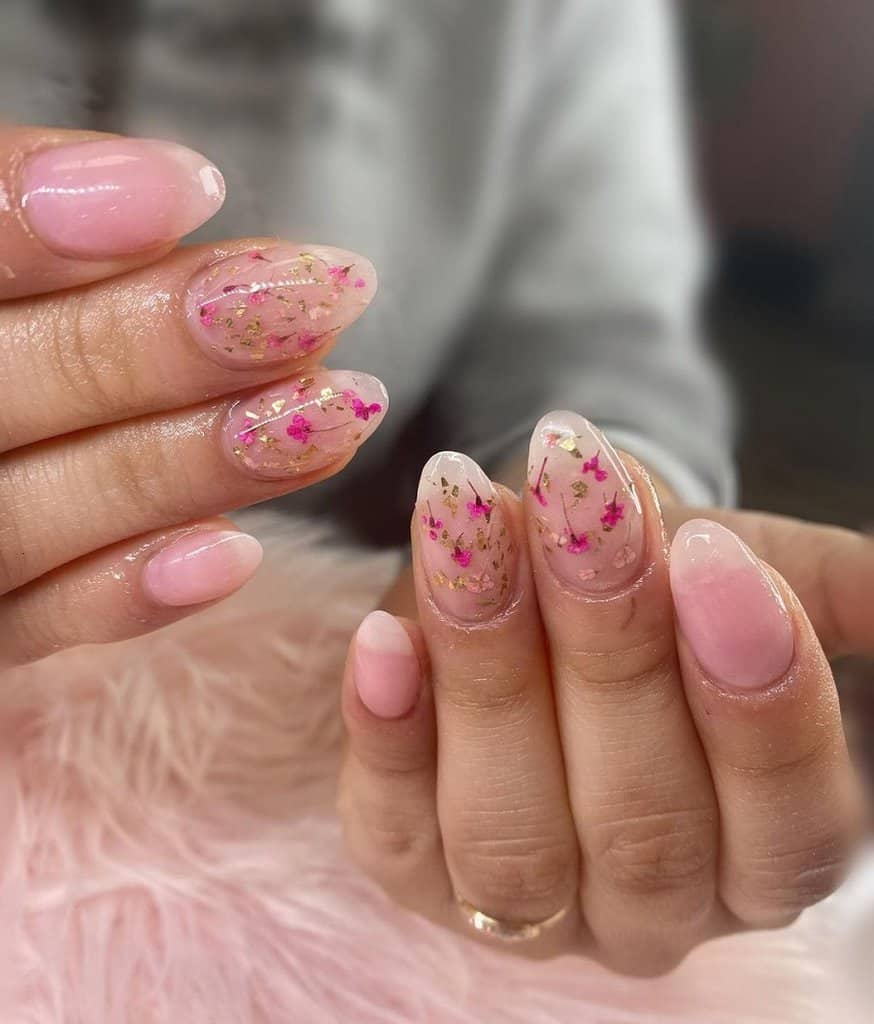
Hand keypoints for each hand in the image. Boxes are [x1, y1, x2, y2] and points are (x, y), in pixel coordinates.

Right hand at [0, 124, 385, 667]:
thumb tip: (174, 190)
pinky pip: (31, 625)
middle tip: (320, 300)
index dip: (37, 221)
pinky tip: (234, 554)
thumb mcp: (9, 266)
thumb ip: (30, 223)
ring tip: (335, 414)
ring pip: (30, 513)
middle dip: (158, 343)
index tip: (191, 187)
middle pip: (3, 387)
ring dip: (188, 465)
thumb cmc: (16, 332)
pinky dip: (126, 593)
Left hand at [339, 413, 867, 974]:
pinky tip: (385, 637)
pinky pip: (393, 825)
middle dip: (613, 656)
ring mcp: (524, 902)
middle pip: (644, 826)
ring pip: (513, 835)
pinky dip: (388, 730)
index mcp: (760, 849)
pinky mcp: (411, 866)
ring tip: (472, 534)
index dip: (758, 696)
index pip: (789, 821)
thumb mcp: (735, 571)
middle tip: (584, 511)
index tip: (713, 557)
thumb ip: (801, 582)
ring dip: (492, 674)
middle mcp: (650, 902)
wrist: (538, 583)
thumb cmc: (655, 582)